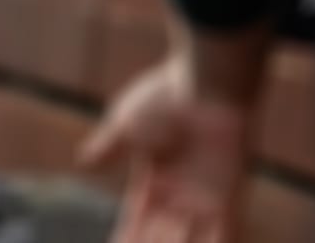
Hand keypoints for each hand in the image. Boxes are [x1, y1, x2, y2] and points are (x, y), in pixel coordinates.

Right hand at [80, 56, 255, 242]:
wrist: (207, 86)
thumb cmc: (163, 101)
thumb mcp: (125, 126)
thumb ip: (108, 148)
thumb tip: (83, 163)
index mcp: (155, 178)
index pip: (139, 218)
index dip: (129, 236)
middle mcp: (181, 192)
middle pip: (164, 234)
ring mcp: (206, 196)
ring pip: (191, 238)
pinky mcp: (231, 196)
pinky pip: (227, 232)